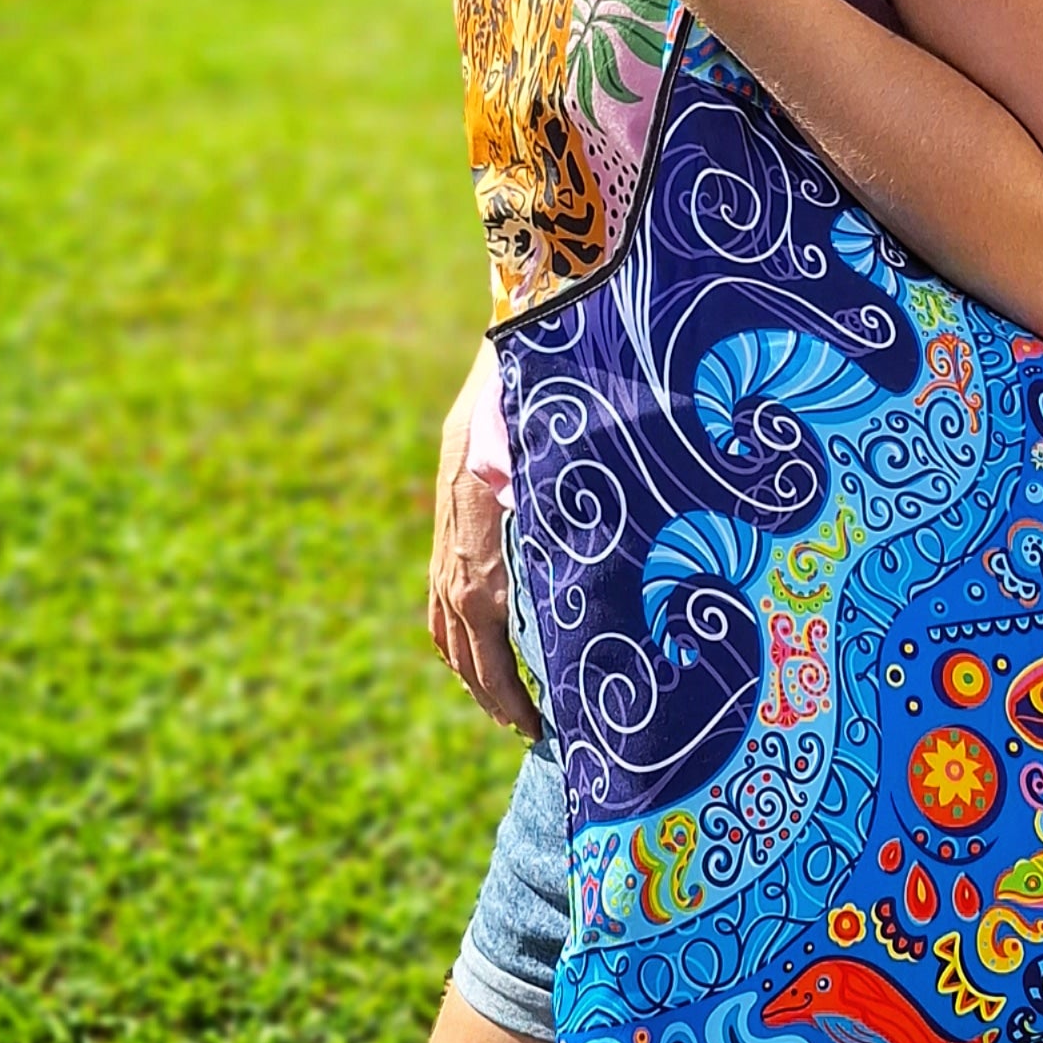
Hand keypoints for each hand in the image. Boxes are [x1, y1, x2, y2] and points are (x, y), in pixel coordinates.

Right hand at [428, 345, 540, 739]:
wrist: (533, 315)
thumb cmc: (570, 383)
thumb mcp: (576, 454)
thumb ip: (573, 517)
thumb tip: (601, 598)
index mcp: (481, 523)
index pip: (479, 630)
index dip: (502, 686)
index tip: (532, 724)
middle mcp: (456, 521)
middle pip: (454, 631)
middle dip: (487, 688)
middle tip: (526, 727)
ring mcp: (450, 507)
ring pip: (441, 610)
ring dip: (468, 662)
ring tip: (504, 699)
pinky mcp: (456, 491)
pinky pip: (444, 577)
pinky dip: (458, 623)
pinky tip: (486, 639)